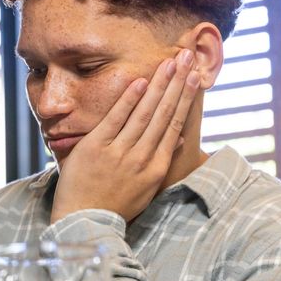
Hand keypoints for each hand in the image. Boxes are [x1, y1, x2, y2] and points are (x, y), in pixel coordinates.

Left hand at [50, 49, 200, 223]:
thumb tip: (178, 138)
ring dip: (159, 85)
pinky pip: (115, 119)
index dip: (186, 99)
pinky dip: (129, 100)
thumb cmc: (115, 205)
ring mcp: (119, 152)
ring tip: (170, 63)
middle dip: (177, 83)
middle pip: (164, 114)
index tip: (196, 78)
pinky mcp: (96, 147)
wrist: (84, 222)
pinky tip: (140, 82)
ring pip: (145, 113)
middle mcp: (142, 158)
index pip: (175, 125)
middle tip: (187, 58)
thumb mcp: (145, 188)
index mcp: (156, 167)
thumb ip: (161, 162)